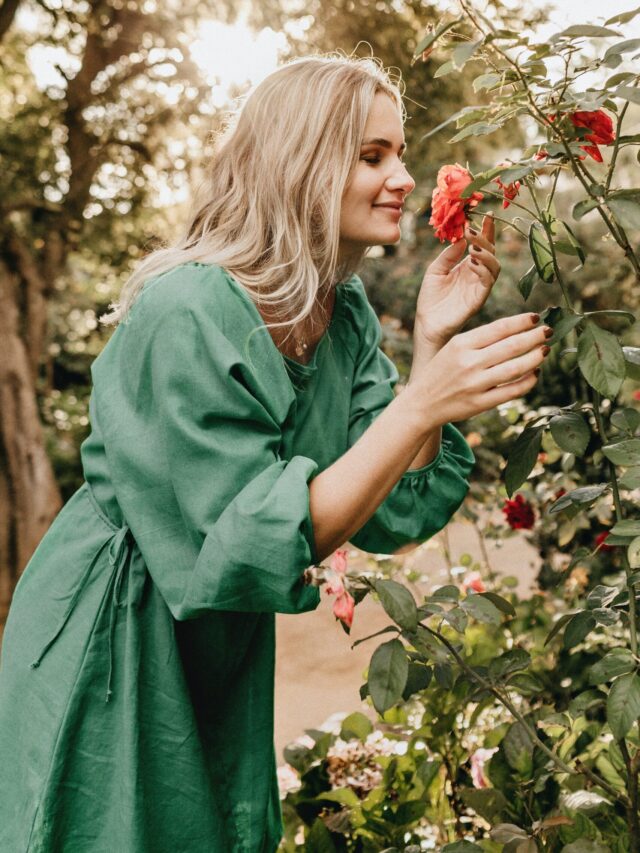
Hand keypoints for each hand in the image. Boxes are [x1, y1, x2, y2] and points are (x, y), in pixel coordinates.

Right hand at [405, 312, 550, 426]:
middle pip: (511, 346)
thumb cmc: (441, 371)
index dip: (522, 322)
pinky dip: (528, 382)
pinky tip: (535, 374)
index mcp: (461, 344)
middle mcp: (469, 363)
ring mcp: (475, 384)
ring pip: (516, 368)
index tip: (537, 318)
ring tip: (545, 350)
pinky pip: (512, 391)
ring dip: (535, 357)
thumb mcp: (453, 348)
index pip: (499, 328)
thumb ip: (480, 340)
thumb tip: (516, 330)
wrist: (421, 403)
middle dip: (535, 336)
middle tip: (549, 331)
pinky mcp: (480, 403)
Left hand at [414, 214, 499, 348]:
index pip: (482, 244)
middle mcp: (477, 275)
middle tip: (471, 230)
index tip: (486, 214)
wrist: (427, 324)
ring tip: (473, 246)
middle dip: (484, 239)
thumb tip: (462, 236)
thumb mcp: (436, 269)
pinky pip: (488, 282)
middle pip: (491, 252)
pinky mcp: (479, 299)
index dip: (486, 230)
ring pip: (495, 266)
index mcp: (468, 266)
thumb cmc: (431, 298)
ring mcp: (480, 287)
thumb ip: (449, 254)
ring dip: (486, 253)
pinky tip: (473, 262)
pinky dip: (484, 269)